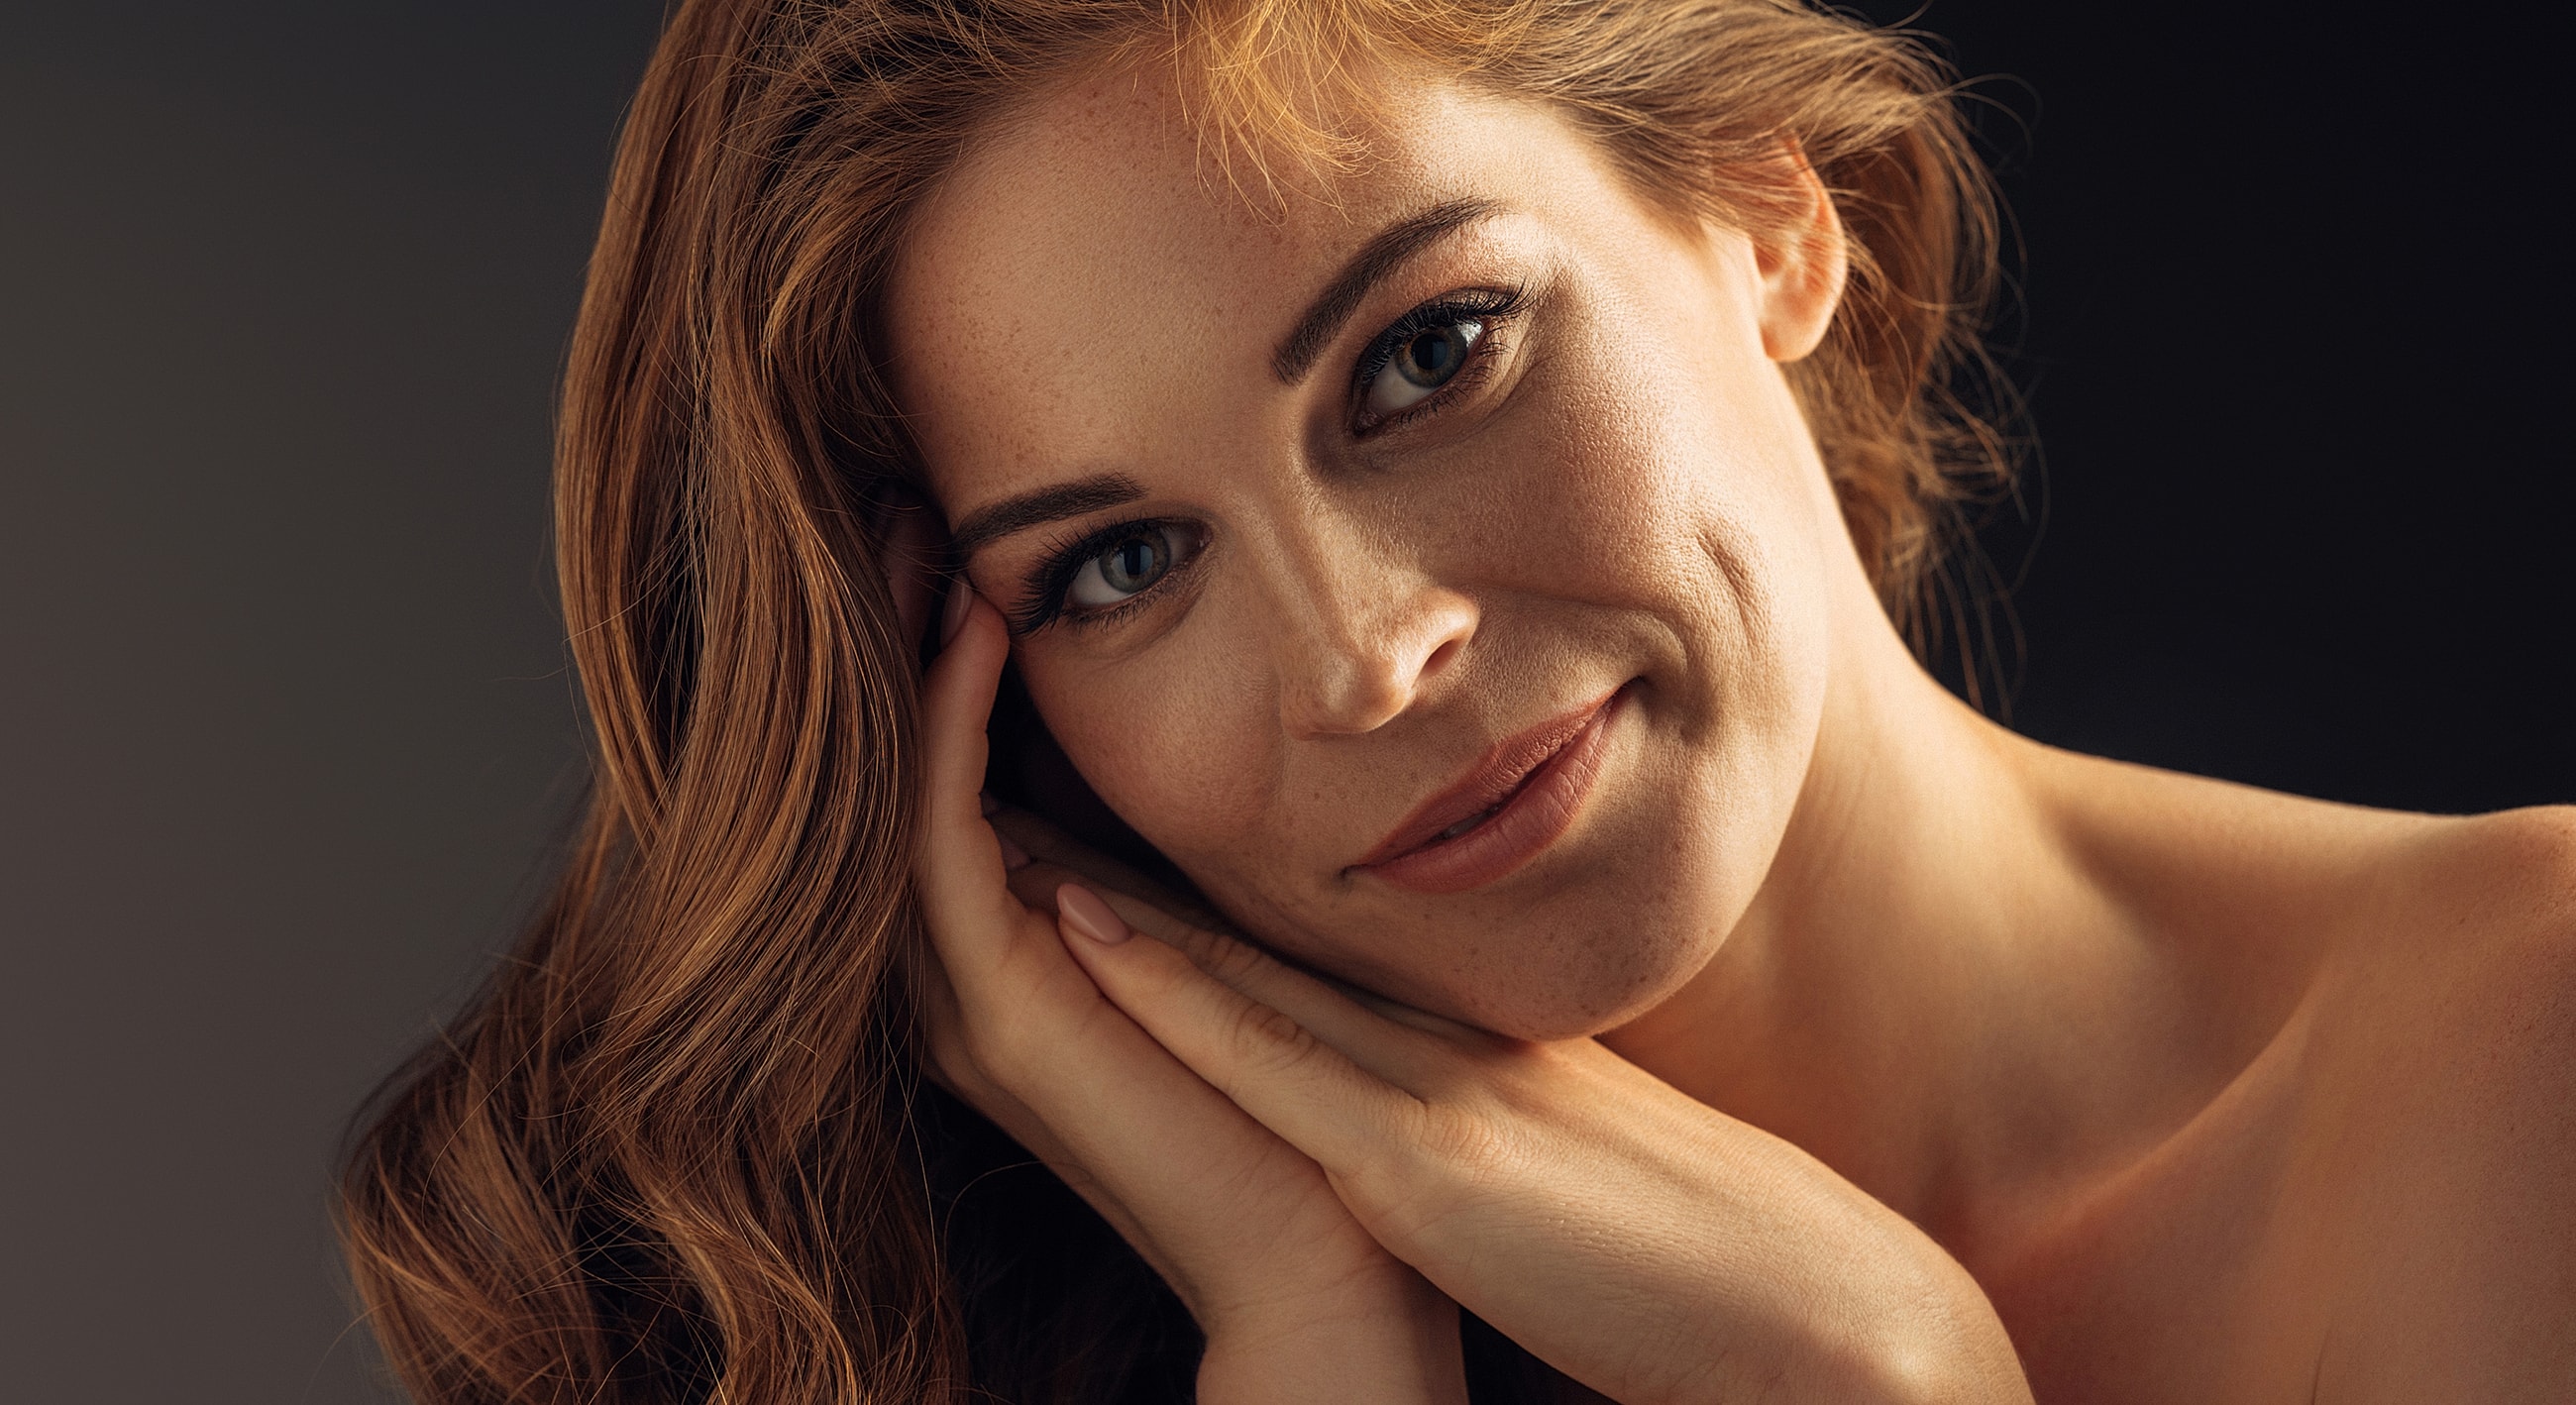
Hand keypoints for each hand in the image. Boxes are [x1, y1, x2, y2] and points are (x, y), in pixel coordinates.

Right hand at [914, 589, 1467, 1402]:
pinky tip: (982, 629)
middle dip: (894, 639)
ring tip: (920, 535)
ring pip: (896, 792)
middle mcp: (966, 978)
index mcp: (1016, 963)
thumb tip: (1198, 765)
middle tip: (899, 506)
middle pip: (891, 776)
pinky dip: (951, 729)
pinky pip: (943, 839)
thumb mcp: (1223, 953)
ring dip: (906, 660)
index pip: (945, 782)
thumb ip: (1177, 878)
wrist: (1331, 1270)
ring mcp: (968, 1002)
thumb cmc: (1305, 1114)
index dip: (939, 664)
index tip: (962, 543)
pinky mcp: (999, 1016)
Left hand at [1053, 893, 2035, 1404]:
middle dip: (1103, 849)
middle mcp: (1426, 1042)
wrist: (1817, 1313)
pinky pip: (1270, 1058)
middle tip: (992, 755)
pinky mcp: (1428, 1165)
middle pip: (1231, 926)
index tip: (1062, 828)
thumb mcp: (1564, 1164)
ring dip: (1096, 881)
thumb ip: (1489, 1124)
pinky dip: (1170, 984)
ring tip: (982, 796)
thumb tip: (1436, 1129)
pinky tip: (1077, 921)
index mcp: (1453, 1050)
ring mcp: (1424, 1089)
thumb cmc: (1698, 1258)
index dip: (1166, 889)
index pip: (1283, 952)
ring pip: (1224, 958)